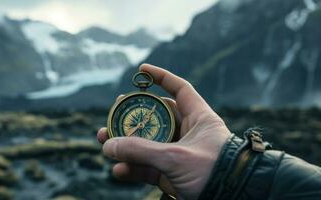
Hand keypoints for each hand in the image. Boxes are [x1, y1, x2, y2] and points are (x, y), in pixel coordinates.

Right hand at [97, 64, 230, 199]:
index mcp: (198, 118)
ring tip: (105, 144)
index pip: (179, 89)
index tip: (141, 70)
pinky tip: (118, 170)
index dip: (161, 77)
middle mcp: (187, 133)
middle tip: (113, 113)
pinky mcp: (170, 175)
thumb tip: (109, 145)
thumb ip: (141, 150)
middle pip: (154, 118)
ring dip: (125, 145)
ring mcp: (177, 155)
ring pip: (147, 144)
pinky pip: (147, 168)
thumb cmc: (214, 173)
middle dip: (132, 117)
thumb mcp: (176, 157)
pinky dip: (132, 169)